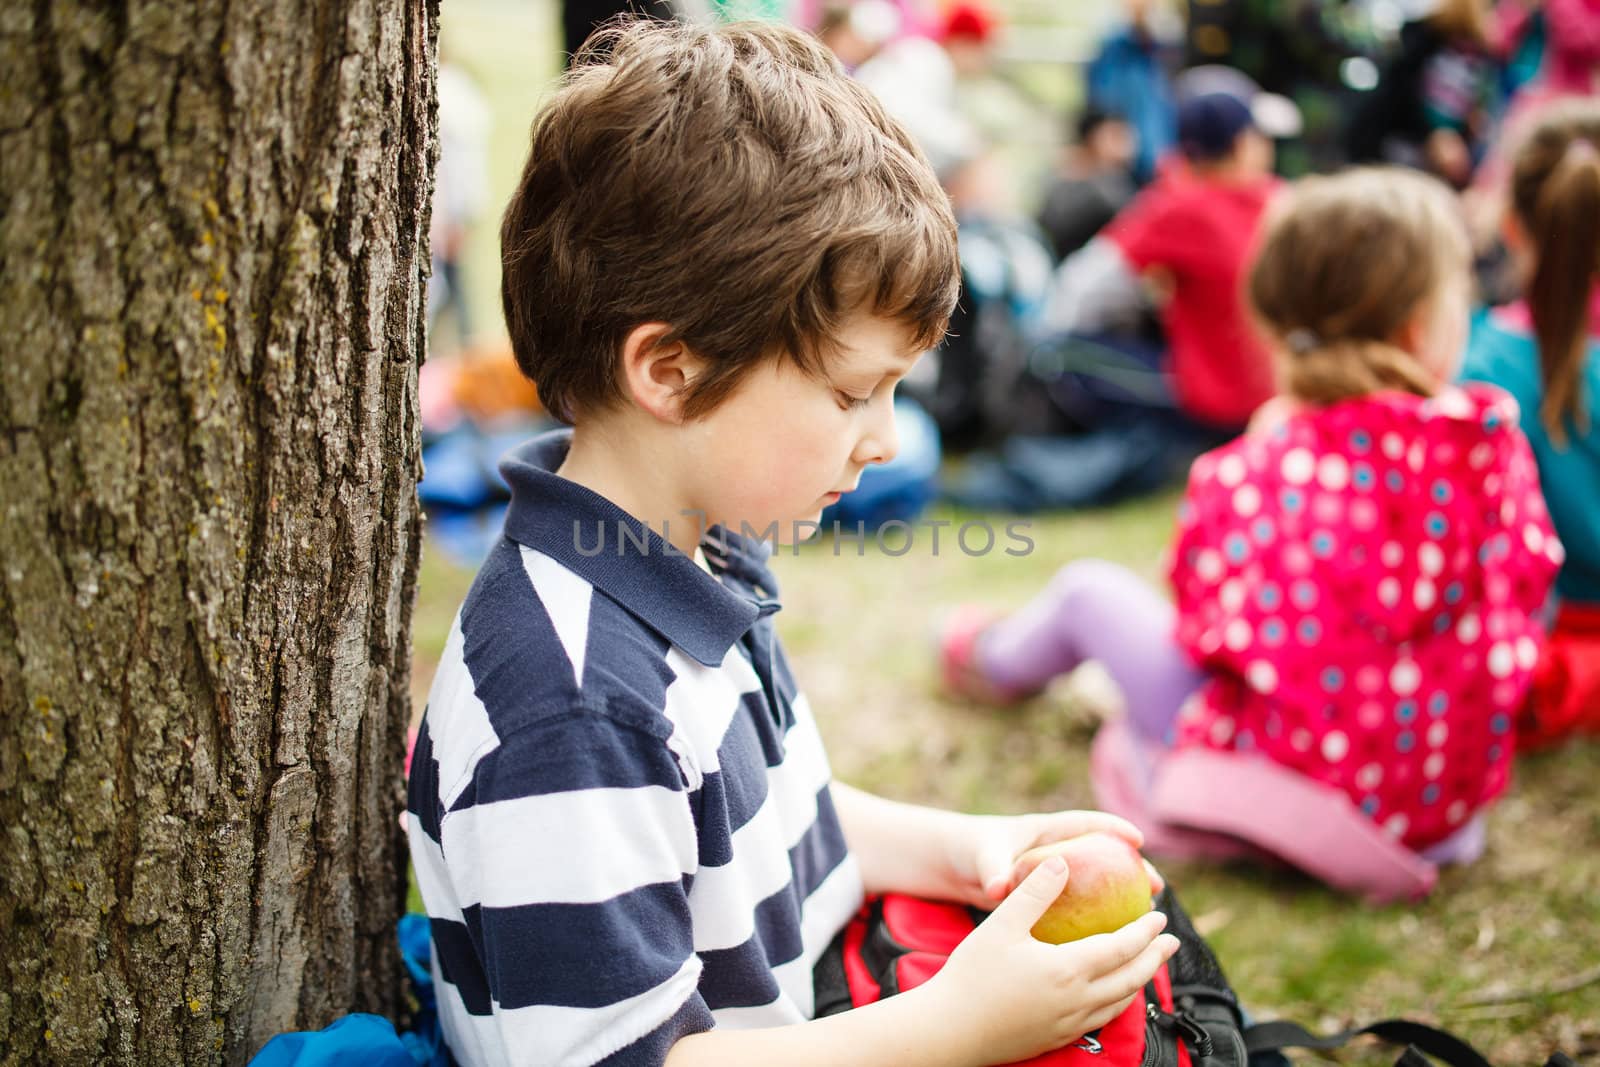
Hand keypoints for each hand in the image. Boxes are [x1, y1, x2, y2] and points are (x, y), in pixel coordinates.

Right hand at [923, 856, 1179, 1065]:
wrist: (949, 1032)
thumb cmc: (972, 975)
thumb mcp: (1000, 925)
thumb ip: (1034, 893)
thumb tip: (1062, 862)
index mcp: (1068, 970)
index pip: (1121, 948)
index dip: (1144, 931)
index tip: (1160, 914)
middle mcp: (1077, 1001)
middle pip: (1131, 978)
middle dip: (1154, 958)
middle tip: (1171, 940)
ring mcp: (1069, 1024)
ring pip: (1119, 1002)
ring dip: (1140, 981)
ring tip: (1148, 965)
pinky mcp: (1057, 1037)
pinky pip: (1101, 1017)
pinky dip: (1118, 1001)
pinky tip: (1111, 994)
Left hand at [951, 809, 1160, 907]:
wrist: (953, 867)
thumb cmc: (969, 849)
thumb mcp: (982, 856)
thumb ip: (992, 869)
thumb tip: (998, 888)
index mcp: (1046, 832)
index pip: (1086, 823)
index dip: (1113, 827)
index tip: (1137, 839)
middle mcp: (1057, 852)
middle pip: (1104, 856)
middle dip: (1133, 867)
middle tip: (1156, 885)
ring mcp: (1056, 876)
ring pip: (1098, 884)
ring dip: (1123, 897)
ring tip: (1148, 916)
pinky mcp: (1050, 899)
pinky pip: (1081, 908)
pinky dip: (1097, 921)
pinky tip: (1114, 944)